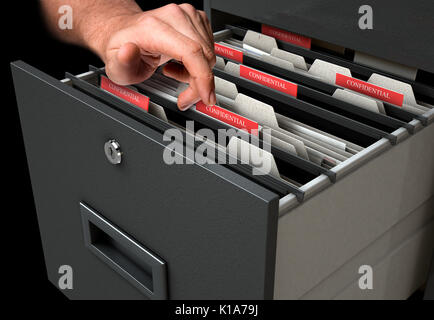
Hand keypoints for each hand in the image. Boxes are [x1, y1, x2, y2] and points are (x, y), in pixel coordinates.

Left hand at [99, 3, 215, 109]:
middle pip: (204, 56)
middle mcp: (173, 17)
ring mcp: (187, 15)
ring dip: (197, 73)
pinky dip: (200, 62)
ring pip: (209, 54)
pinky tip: (181, 62)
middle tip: (184, 97)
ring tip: (175, 72)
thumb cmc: (122, 49)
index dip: (203, 77)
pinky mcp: (196, 18)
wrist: (125, 32)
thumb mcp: (116, 66)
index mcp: (154, 28)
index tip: (206, 97)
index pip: (191, 52)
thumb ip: (122, 62)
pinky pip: (210, 47)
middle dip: (199, 84)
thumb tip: (128, 51)